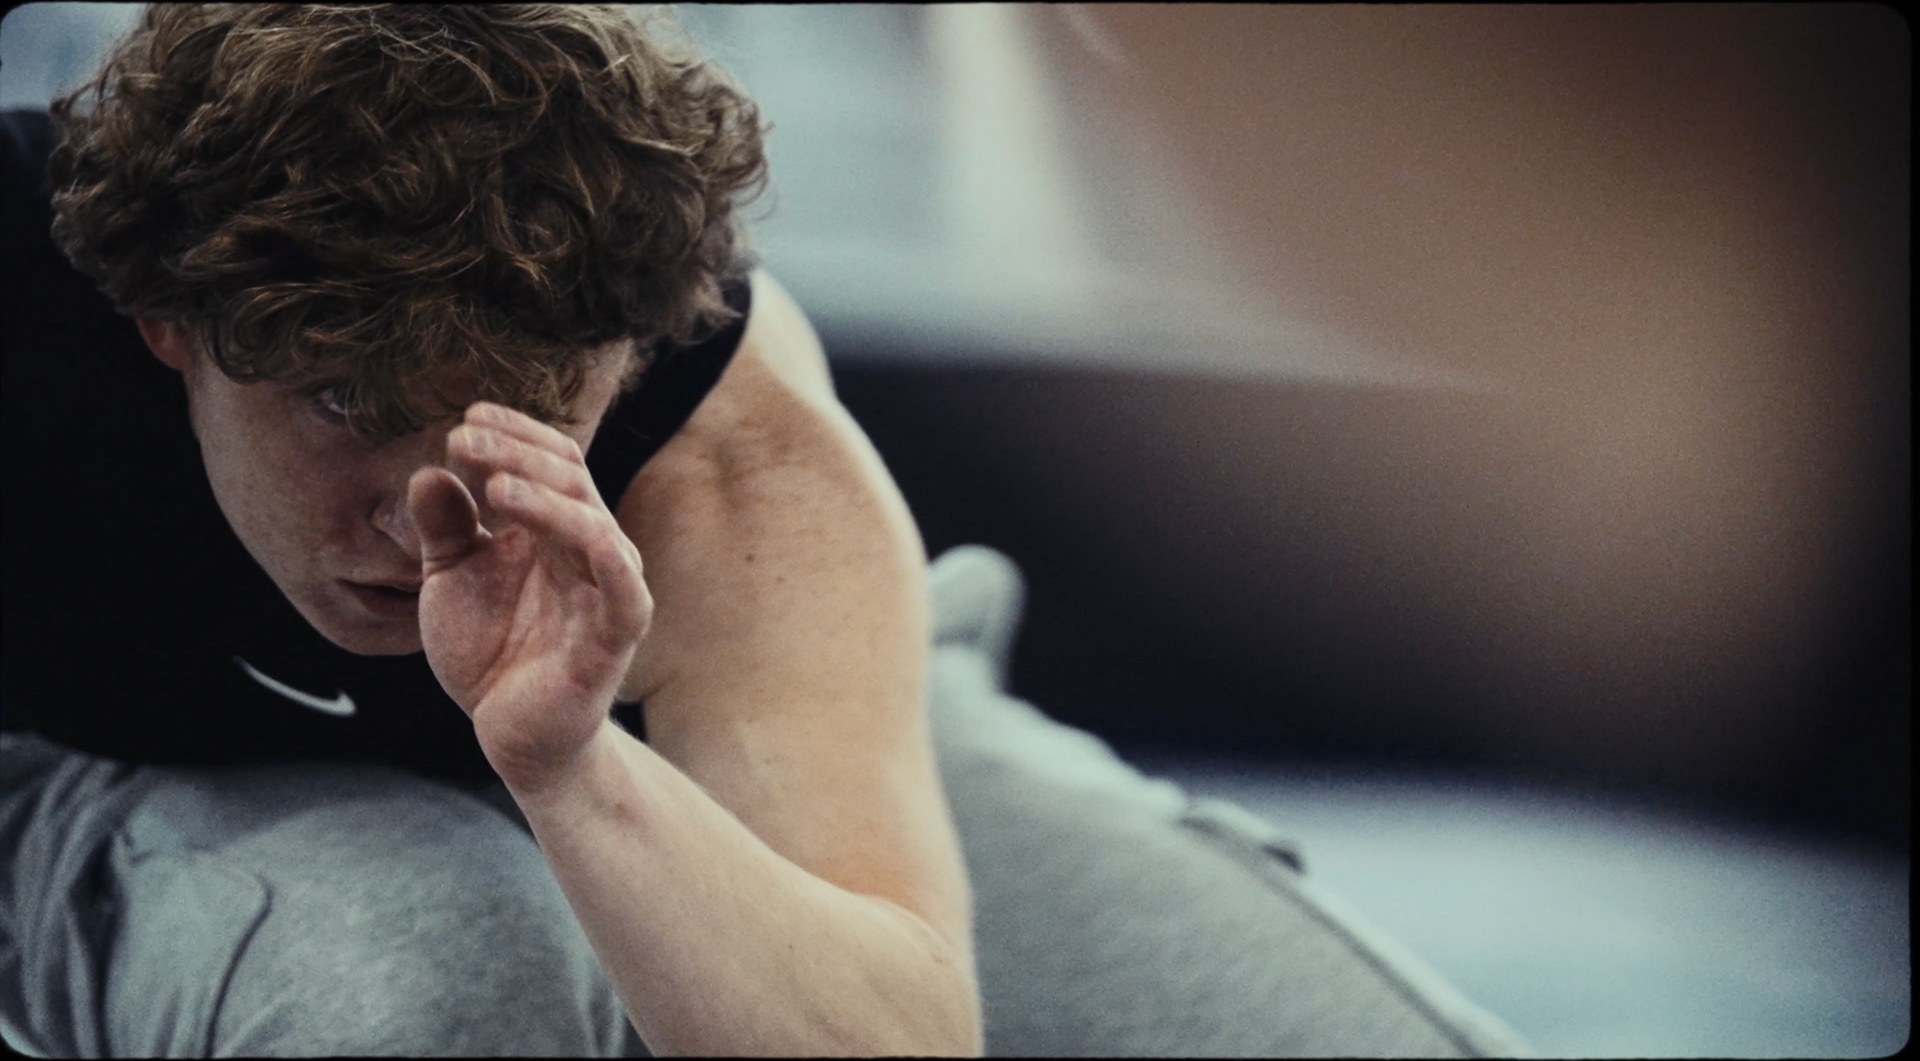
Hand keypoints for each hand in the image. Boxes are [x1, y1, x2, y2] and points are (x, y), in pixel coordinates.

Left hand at [408, 402, 652, 786]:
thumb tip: (427, 472)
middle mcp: (590, 548)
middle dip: (515, 452)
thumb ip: (443, 528)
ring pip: (592, 523)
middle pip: (570, 479)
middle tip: (462, 437)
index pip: (550, 460)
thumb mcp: (452, 580)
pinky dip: (605, 555)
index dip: (512, 433)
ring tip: (493, 480)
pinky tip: (574, 531)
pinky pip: (624, 592)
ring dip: (545, 496)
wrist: (514, 735)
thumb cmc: (493, 653)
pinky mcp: (616, 637)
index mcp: (556, 528)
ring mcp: (608, 589)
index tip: (461, 419)